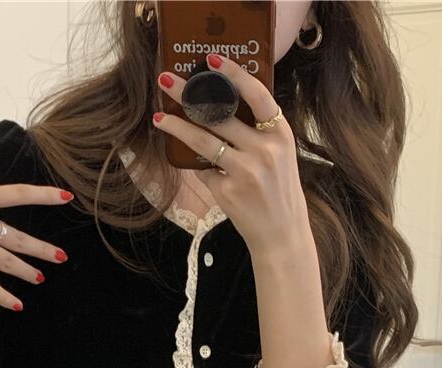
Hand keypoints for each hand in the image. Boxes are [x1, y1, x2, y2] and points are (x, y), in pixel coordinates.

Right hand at [0, 142, 73, 311]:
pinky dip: (4, 297)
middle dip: (42, 249)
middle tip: (61, 257)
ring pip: (8, 261)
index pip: (17, 194)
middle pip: (18, 237)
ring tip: (40, 279)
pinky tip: (17, 305)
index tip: (66, 197)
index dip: (44, 195)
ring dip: (27, 272)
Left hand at [154, 53, 312, 262]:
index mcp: (280, 134)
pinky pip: (204, 171)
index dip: (234, 75)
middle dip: (189, 94)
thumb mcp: (279, 155)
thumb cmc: (277, 191)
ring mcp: (246, 171)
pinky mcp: (228, 191)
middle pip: (220, 114)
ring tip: (160, 118)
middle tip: (166, 81)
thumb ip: (257, 133)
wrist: (281, 234)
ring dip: (178, 127)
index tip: (211, 60)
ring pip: (203, 141)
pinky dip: (197, 167)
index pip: (257, 95)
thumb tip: (217, 108)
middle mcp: (264, 149)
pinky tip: (191, 165)